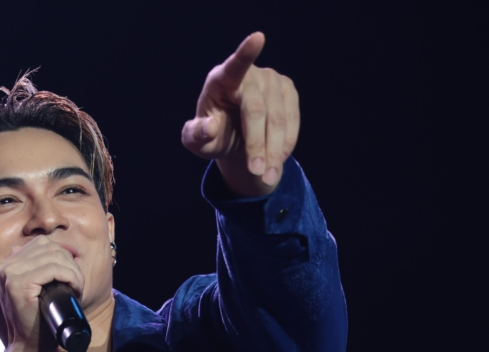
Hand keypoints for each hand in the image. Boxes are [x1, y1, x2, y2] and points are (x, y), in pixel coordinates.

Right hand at [0, 236, 83, 351]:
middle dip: (69, 261)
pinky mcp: (17, 284)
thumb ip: (38, 269)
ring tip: (77, 286)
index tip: (74, 270)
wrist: (29, 347)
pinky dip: (69, 276)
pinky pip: (52, 269)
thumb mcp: (36, 290)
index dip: (62, 252)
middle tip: (77, 283)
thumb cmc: (38, 320)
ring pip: (52, 256)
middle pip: (47, 246)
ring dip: (72, 270)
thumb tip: (60, 250)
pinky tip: (74, 287)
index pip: (40, 244)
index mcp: (5, 266)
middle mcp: (3, 267)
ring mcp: (8, 274)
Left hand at [181, 32, 299, 196]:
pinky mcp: (288, 91)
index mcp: (221, 79)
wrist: (234, 134)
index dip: (246, 52)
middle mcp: (250, 75)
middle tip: (257, 173)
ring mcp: (272, 80)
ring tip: (268, 176)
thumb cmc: (211, 134)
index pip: (234, 65)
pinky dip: (285, 145)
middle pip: (258, 111)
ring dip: (275, 152)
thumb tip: (210, 125)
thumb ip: (196, 135)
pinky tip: (276, 159)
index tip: (258, 38)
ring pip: (278, 120)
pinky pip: (292, 121)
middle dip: (258, 145)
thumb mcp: (197, 141)